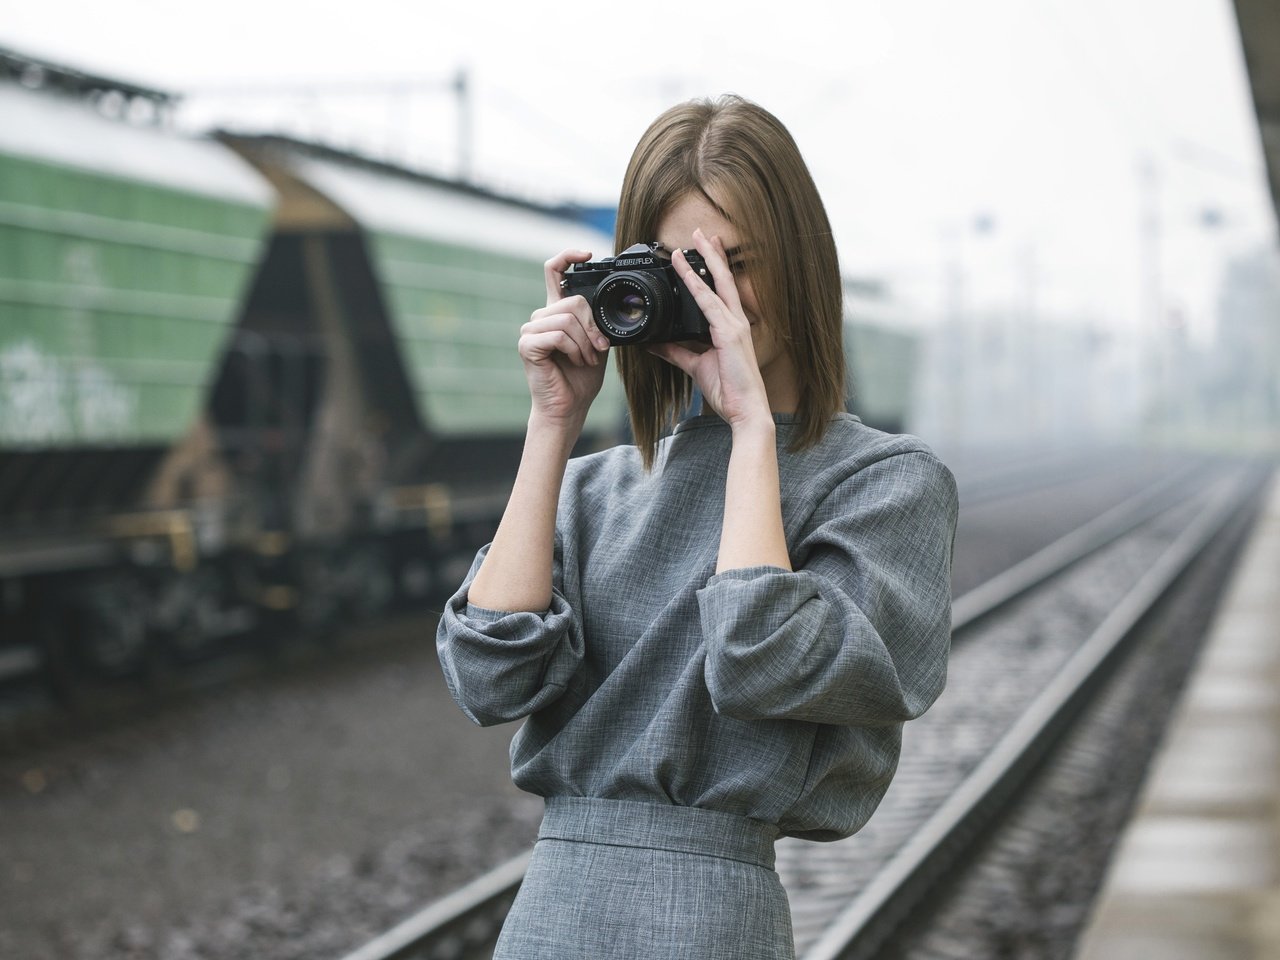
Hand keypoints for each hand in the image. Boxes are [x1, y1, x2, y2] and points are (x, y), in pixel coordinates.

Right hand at [519, 249, 611, 429]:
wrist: (570, 406)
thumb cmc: (581, 378)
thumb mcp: (596, 342)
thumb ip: (596, 320)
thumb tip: (607, 304)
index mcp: (555, 312)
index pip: (554, 271)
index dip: (568, 256)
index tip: (586, 254)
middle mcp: (540, 317)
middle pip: (572, 300)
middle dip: (593, 326)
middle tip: (598, 348)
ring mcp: (530, 330)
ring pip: (567, 318)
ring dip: (585, 342)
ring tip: (587, 359)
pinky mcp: (527, 344)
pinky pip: (558, 335)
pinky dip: (574, 349)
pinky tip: (575, 361)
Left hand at [647, 229, 771, 428]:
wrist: (744, 409)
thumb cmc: (728, 389)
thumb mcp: (696, 366)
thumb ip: (676, 352)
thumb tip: (655, 343)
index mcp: (730, 328)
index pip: (720, 291)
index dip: (712, 269)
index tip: (702, 251)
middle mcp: (736, 322)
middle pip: (724, 279)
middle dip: (713, 254)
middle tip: (702, 232)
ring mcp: (735, 325)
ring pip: (718, 284)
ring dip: (705, 260)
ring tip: (695, 239)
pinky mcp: (729, 334)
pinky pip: (709, 304)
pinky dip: (696, 286)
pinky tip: (686, 272)